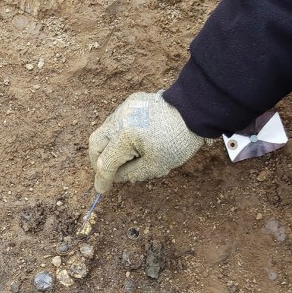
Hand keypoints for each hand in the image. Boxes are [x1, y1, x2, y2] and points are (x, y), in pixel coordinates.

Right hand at [89, 91, 211, 192]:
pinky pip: (116, 121)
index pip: (106, 162)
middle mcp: (119, 119)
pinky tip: (133, 143)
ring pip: (105, 131)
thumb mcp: (156, 166)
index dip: (103, 179)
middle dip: (98, 161)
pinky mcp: (131, 102)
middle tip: (108, 174)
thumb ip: (130, 173)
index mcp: (125, 136)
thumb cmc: (179, 139)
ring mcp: (124, 108)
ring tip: (126, 159)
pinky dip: (118, 135)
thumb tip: (115, 176)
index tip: (102, 190)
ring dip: (109, 147)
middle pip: (96, 144)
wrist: (195, 111)